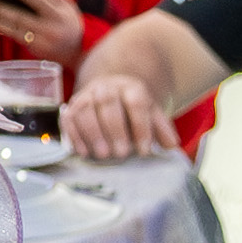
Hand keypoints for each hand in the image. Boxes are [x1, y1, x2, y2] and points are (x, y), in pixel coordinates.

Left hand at [0, 0, 85, 69]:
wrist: (77, 51)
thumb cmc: (69, 23)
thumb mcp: (66, 5)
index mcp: (60, 15)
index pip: (40, 1)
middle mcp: (50, 30)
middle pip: (21, 17)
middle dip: (1, 8)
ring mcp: (41, 43)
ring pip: (14, 30)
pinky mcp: (34, 50)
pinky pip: (14, 38)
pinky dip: (1, 30)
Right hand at [64, 70, 179, 158]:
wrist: (112, 91)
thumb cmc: (134, 109)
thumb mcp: (152, 114)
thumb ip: (162, 129)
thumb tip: (172, 145)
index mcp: (131, 88)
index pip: (136, 104)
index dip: (141, 127)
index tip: (144, 150)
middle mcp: (107, 87)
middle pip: (108, 103)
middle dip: (115, 130)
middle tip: (121, 154)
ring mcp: (87, 95)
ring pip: (86, 109)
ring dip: (93, 133)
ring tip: (103, 155)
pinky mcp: (72, 106)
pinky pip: (69, 118)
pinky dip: (75, 135)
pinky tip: (83, 152)